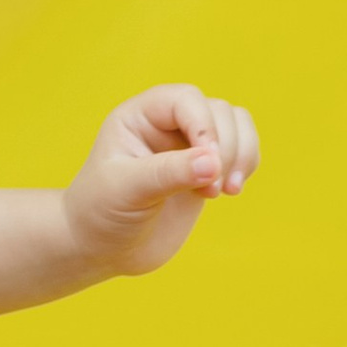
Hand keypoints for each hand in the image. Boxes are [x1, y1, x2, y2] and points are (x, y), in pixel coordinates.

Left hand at [63, 85, 260, 276]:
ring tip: (226, 191)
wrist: (102, 246)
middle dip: (225, 146)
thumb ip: (168, 173)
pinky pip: (241, 150)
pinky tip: (230, 191)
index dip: (204, 125)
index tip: (210, 162)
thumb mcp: (127, 190)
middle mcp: (166, 125)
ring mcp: (188, 146)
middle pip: (217, 111)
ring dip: (242, 154)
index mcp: (138, 117)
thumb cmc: (100, 212)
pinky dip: (246, 165)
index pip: (184, 99)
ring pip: (236, 125)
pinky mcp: (205, 170)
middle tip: (211, 190)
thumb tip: (213, 161)